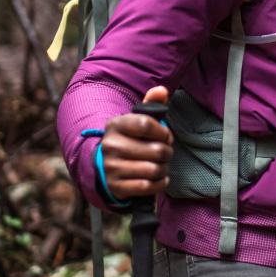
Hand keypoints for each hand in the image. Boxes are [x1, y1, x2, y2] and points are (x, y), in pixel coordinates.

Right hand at [100, 85, 172, 201]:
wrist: (108, 167)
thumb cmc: (131, 140)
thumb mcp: (138, 121)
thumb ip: (152, 105)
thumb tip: (162, 90)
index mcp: (115, 125)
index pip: (146, 124)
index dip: (164, 132)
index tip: (165, 136)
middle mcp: (110, 145)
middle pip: (156, 150)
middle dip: (167, 153)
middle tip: (165, 153)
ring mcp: (111, 167)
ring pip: (154, 169)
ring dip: (164, 169)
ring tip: (160, 166)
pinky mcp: (116, 186)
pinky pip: (148, 186)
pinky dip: (159, 183)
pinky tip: (158, 178)